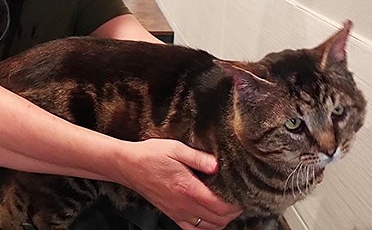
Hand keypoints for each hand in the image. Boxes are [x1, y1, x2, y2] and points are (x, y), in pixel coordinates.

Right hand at [117, 138, 242, 229]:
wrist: (128, 165)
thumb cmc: (150, 155)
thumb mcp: (176, 148)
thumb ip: (199, 158)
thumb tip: (217, 165)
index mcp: (188, 188)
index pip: (221, 206)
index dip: (236, 204)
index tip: (243, 195)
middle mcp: (184, 205)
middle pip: (219, 220)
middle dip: (233, 212)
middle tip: (238, 199)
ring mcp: (177, 212)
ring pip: (209, 228)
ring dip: (222, 220)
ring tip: (227, 207)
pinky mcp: (171, 215)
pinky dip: (206, 228)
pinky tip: (210, 218)